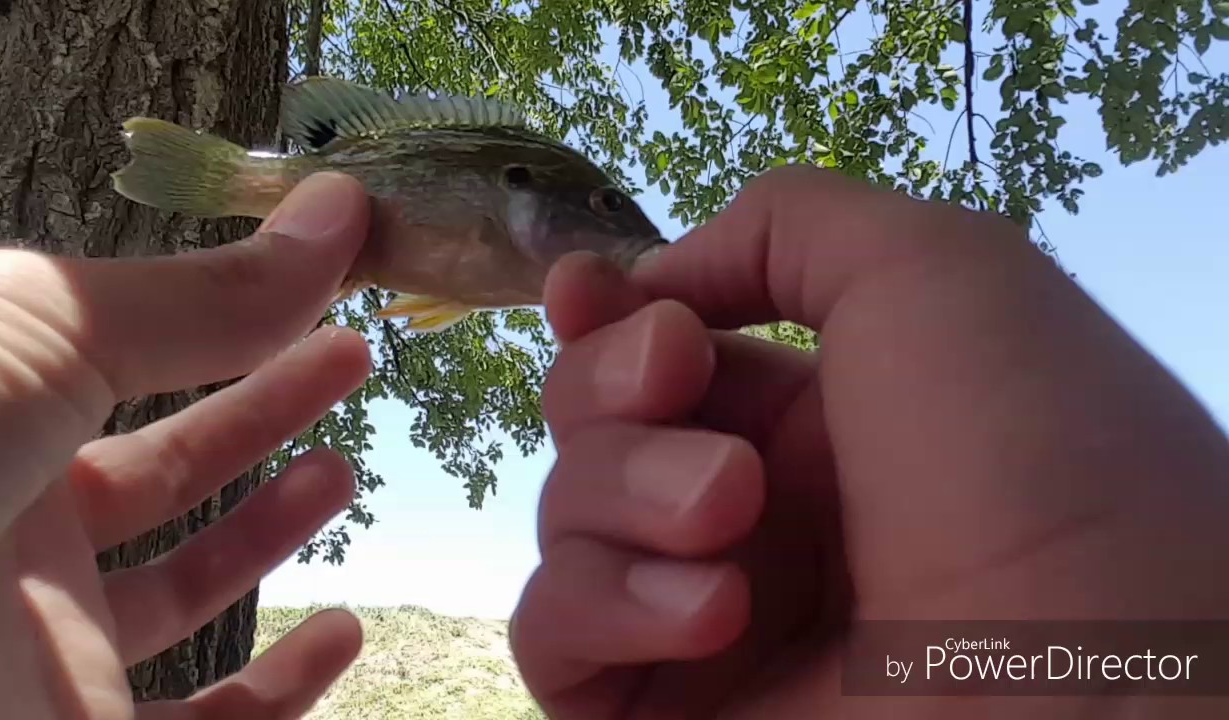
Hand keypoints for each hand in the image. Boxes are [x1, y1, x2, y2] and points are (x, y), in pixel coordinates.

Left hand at [0, 173, 373, 718]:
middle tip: (352, 354)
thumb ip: (202, 295)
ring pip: (179, 590)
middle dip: (264, 403)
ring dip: (267, 530)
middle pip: (162, 464)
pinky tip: (341, 632)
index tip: (324, 278)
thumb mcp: (47, 330)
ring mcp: (40, 645)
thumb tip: (340, 211)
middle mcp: (4, 528)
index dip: (229, 316)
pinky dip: (283, 691)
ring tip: (339, 471)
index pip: (129, 355)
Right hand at [510, 166, 1228, 717]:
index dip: (603, 315)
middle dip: (611, 384)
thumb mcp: (931, 266)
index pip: (659, 354)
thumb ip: (782, 227)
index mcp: (814, 418)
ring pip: (568, 518)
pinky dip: (605, 604)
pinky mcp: (662, 711)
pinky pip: (556, 636)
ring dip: (625, 491)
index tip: (582, 290)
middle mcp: (753, 512)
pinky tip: (712, 613)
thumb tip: (653, 283)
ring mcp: (703, 615)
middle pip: (593, 422)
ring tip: (727, 513)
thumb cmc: (1029, 451)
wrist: (1092, 683)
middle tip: (674, 380)